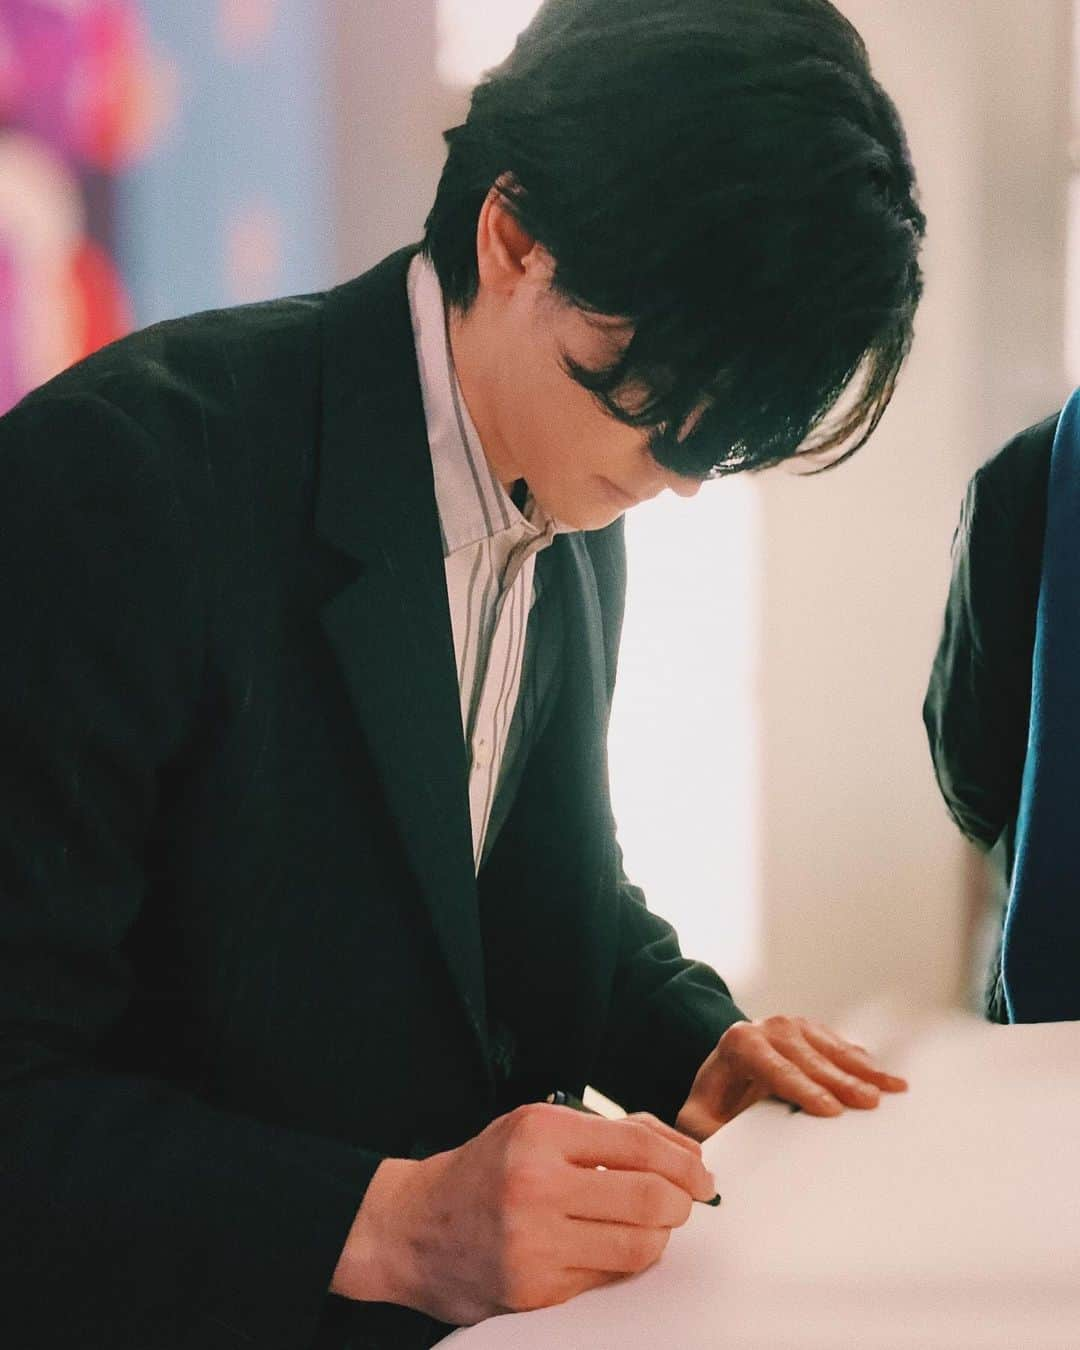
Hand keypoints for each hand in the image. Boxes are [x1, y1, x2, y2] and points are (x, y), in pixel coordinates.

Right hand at [330, 1103, 715, 1324]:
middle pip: (652, 1197)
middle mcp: (536, 1184)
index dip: (686, 1162)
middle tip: (688, 1202)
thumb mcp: (537, 1126)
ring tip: (651, 1226)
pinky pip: (609, 1278)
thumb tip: (686, 1151)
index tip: (703, 1174)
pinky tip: (611, 1247)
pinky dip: (623, 1263)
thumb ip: (610, 1132)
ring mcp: (535, 1242)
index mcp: (540, 1131)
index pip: (640, 1145)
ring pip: (640, 1245)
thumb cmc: (485, 1170)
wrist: (412, 1227)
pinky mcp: (535, 1290)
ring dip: (660, 1236)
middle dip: (684, 1202)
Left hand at [675, 1015, 907, 1140]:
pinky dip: (866, 1063)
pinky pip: (842, 1046)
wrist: (723, 1070)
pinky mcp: (813, 1030)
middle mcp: (769, 1028)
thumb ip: (700, 1134)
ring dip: (864, 1069)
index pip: (776, 1069)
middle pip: (810, 1058)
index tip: (830, 1110)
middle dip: (842, 1081)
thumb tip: (704, 1163)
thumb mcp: (697, 1117)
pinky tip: (889, 1078)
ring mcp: (794, 1025)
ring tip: (894, 1088)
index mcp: (740, 1044)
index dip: (804, 1089)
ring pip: (832, 1048)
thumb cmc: (714, 1100)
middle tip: (871, 1103)